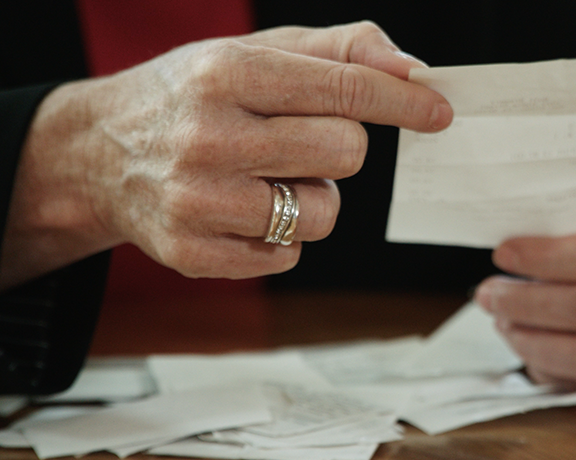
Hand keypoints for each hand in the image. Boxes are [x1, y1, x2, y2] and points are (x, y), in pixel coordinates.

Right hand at [1, 22, 452, 288]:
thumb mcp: (251, 52)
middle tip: (300, 139)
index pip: (342, 90)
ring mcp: (198, 204)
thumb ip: (337, 50)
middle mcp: (208, 138)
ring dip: (313, 196)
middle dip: (341, 147)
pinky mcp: (195, 255)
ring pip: (324, 213)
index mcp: (225, 73)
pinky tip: (242, 211)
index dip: (400, 102)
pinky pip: (290, 255)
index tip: (438, 112)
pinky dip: (283, 235)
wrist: (101, 155)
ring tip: (265, 178)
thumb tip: (412, 68)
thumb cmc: (192, 97)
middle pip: (345, 153)